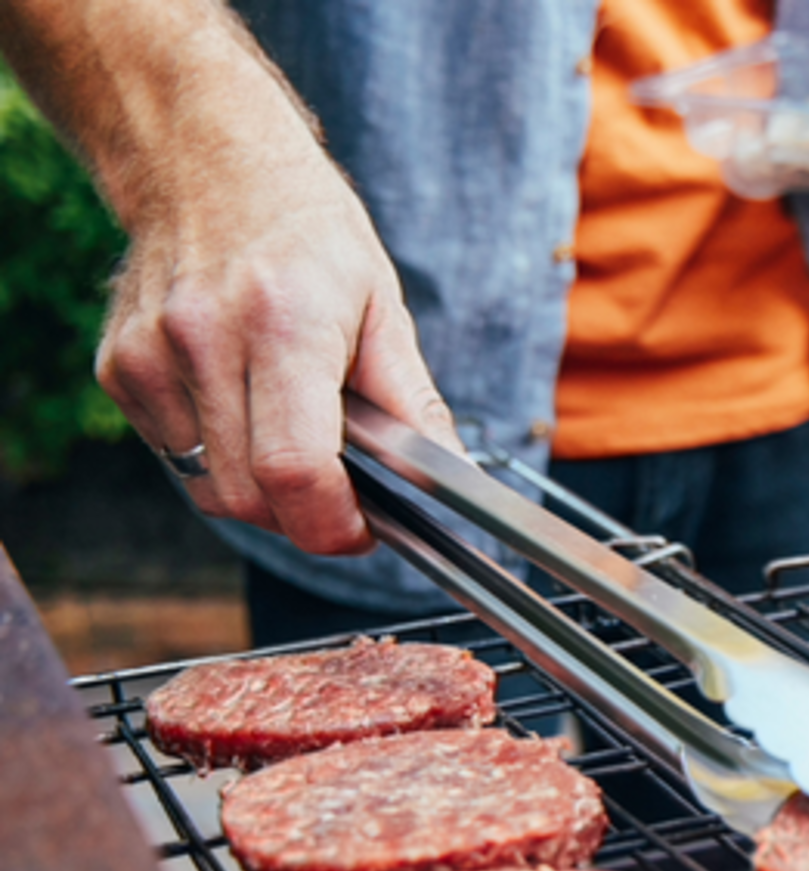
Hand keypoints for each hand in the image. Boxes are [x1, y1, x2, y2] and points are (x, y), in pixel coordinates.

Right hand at [97, 144, 458, 556]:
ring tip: (293, 434)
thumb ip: (413, 402)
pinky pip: (176, 458)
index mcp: (284, 326)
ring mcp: (150, 358)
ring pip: (209, 490)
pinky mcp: (118, 371)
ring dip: (261, 492)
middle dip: (304, 516)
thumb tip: (453, 478)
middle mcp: (204, 342)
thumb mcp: (383, 307)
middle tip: (340, 491)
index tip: (362, 529)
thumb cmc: (307, 235)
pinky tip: (243, 408)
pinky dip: (219, 458)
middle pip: (249, 497)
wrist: (207, 164)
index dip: (333, 522)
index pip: (295, 468)